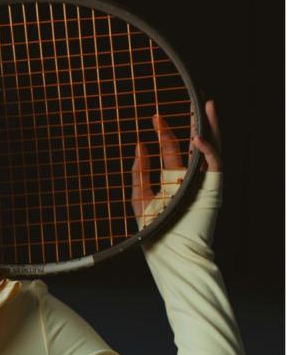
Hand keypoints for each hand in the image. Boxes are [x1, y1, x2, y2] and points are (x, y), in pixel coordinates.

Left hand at [131, 100, 222, 220]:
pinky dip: (208, 152)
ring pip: (210, 150)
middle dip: (194, 123)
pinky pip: (215, 167)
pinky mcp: (213, 191)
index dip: (165, 133)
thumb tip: (140, 147)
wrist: (170, 253)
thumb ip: (139, 172)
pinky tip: (198, 138)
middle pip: (195, 145)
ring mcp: (204, 183)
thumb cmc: (154, 232)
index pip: (172, 150)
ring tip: (206, 106)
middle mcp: (192, 179)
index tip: (156, 117)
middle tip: (191, 101)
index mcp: (175, 179)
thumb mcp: (140, 198)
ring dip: (210, 128)